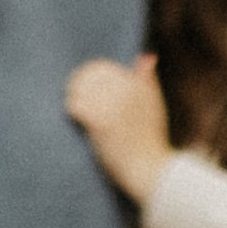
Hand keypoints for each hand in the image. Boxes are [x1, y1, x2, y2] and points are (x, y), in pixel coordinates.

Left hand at [64, 54, 169, 201]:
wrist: (151, 171)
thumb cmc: (151, 142)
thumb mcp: (155, 105)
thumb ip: (147, 80)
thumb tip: (147, 56)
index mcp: (137, 83)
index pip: (102, 67)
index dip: (89, 76)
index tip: (82, 86)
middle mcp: (125, 89)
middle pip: (88, 75)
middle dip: (78, 84)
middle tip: (71, 94)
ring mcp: (112, 105)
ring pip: (79, 89)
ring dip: (73, 97)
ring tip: (74, 107)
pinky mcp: (100, 121)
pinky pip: (75, 106)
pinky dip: (72, 110)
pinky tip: (76, 119)